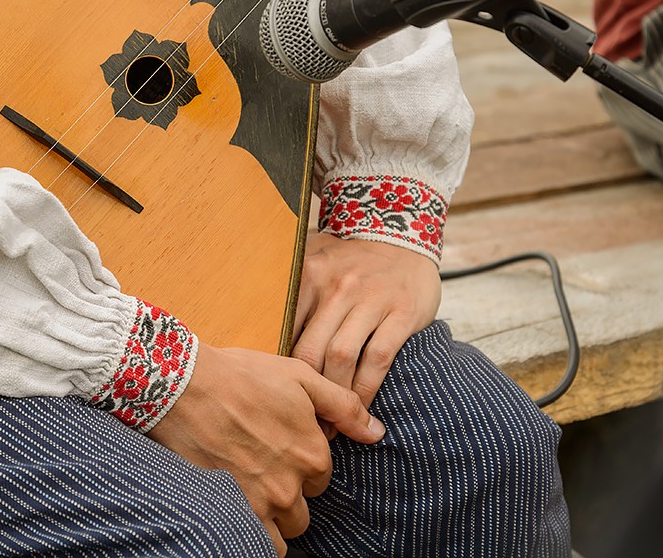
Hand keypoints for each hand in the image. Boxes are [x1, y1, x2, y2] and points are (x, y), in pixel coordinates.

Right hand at [148, 343, 384, 556]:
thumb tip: (377, 432)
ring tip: (250, 492)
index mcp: (312, 453)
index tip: (277, 448)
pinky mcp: (231, 512)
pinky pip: (257, 545)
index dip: (299, 463)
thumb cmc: (240, 375)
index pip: (319, 478)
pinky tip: (242, 513)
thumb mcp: (299, 377)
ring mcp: (261, 502)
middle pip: (302, 510)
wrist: (183, 385)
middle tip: (260, 470)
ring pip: (283, 532)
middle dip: (287, 494)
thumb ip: (343, 406)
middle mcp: (291, 484)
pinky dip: (253, 536)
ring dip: (272, 519)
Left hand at [292, 234, 440, 408]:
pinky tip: (361, 406)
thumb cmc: (351, 261)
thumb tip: (258, 331)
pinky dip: (367, 388)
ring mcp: (371, 299)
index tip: (275, 394)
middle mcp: (338, 286)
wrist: (404, 238)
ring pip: (342, 357)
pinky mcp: (401, 313)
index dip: (278, 368)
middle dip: (305, 391)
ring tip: (331, 424)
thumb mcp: (315, 261)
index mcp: (310, 275)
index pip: (285, 329)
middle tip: (303, 420)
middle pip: (310, 350)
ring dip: (335, 396)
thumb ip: (290, 292)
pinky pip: (378, 359)